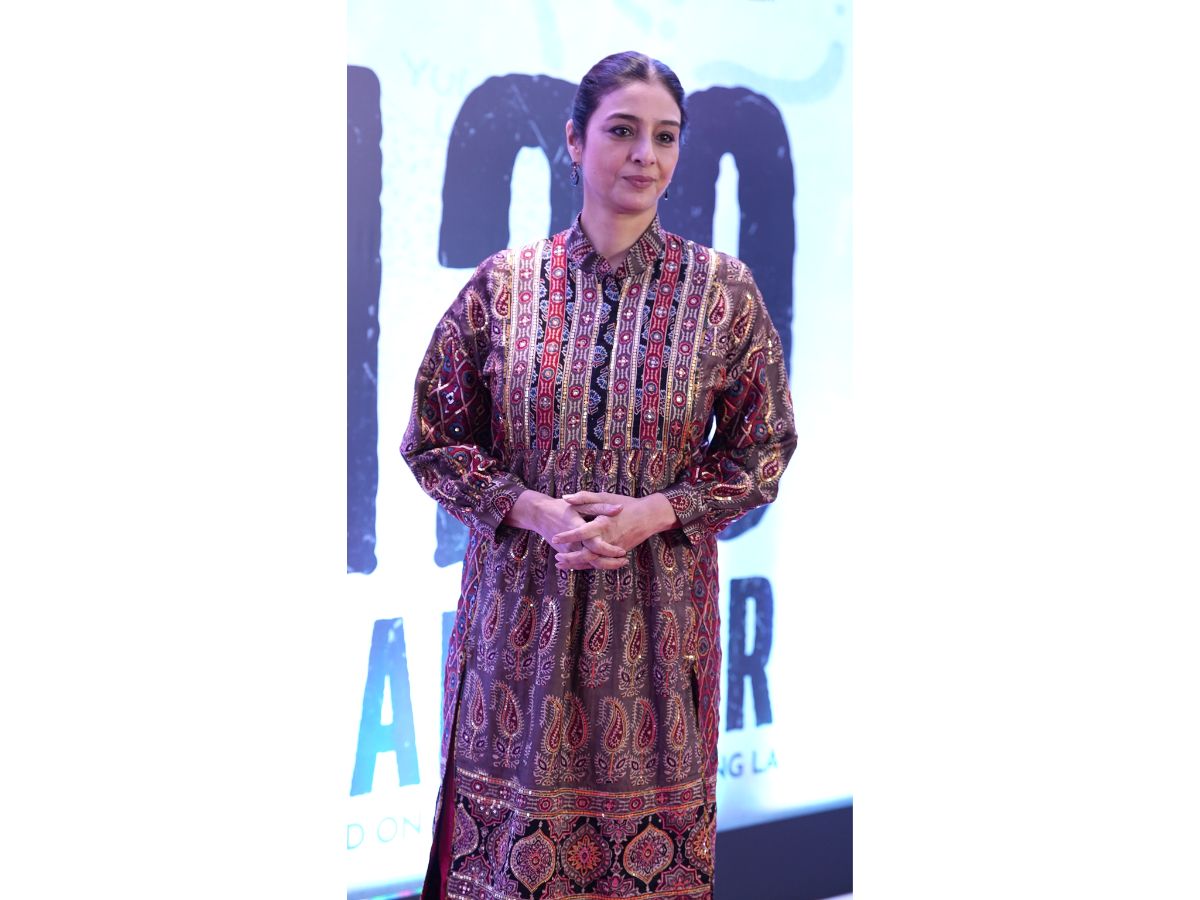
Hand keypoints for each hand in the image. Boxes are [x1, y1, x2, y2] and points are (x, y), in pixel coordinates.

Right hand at [502, 490, 628, 569]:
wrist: (539, 514)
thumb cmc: (562, 507)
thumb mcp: (582, 503)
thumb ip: (601, 507)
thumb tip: (620, 509)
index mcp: (578, 529)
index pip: (596, 545)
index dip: (610, 550)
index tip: (622, 551)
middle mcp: (572, 543)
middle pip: (593, 559)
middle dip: (610, 563)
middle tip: (624, 560)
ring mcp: (568, 550)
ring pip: (587, 564)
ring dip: (603, 566)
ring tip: (619, 563)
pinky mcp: (565, 553)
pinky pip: (580, 563)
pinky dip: (592, 564)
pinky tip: (605, 563)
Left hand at [551, 491, 677, 570]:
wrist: (649, 516)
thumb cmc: (626, 504)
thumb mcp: (605, 497)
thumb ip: (584, 497)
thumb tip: (565, 497)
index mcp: (602, 524)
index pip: (581, 533)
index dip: (567, 536)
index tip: (555, 538)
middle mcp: (607, 539)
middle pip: (586, 554)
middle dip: (570, 558)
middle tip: (557, 557)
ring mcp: (613, 549)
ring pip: (593, 562)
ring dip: (577, 565)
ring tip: (562, 564)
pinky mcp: (618, 554)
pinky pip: (601, 563)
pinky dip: (588, 565)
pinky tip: (578, 565)